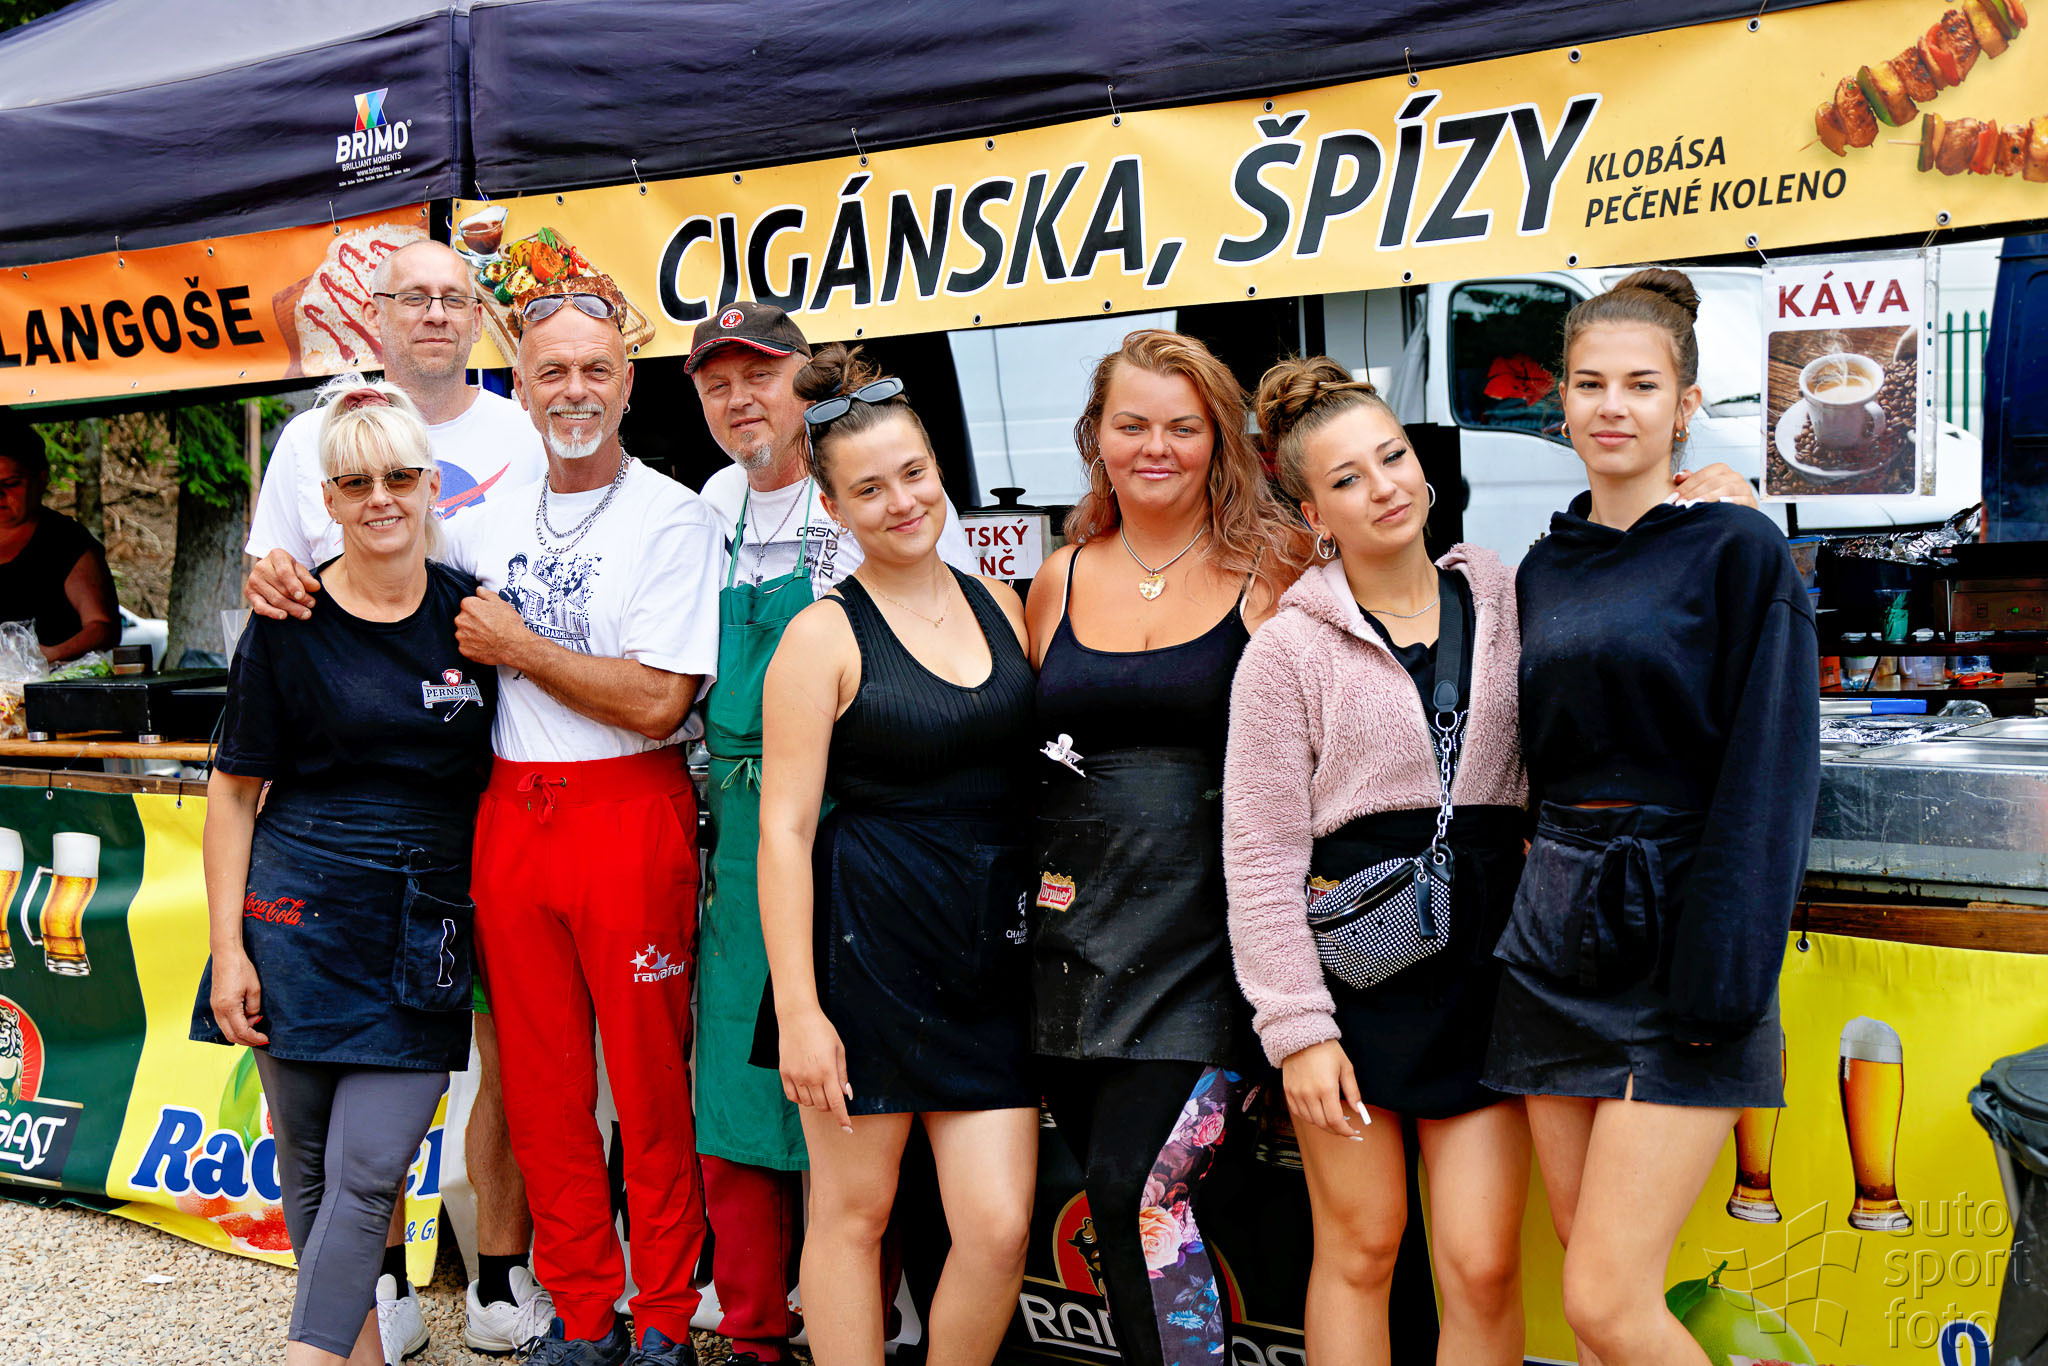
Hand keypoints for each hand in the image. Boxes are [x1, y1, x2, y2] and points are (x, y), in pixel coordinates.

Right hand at [210, 952, 268, 1046]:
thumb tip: (253, 1019)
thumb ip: (254, 1008)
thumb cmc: (241, 969)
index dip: (255, 1038)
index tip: (265, 1038)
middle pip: (231, 1036)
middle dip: (247, 1040)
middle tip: (261, 1039)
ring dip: (241, 1034)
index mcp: (228, 1007)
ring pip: (226, 1030)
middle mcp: (218, 1010)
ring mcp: (214, 1007)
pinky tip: (246, 1021)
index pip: (242, 1031)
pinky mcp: (215, 1004)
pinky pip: (223, 1022)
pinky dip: (235, 1026)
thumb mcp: (254, 989)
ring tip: (256, 1030)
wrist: (226, 955)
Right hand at [245, 550, 319, 620]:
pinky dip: (272, 613)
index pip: (284, 572)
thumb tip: (315, 587)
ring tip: (305, 613)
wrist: (271, 570)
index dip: (294, 585)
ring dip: (291, 608)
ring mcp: (254, 580)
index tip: (302, 596)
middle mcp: (261, 567)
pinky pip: (260, 607)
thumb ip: (307, 578)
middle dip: (299, 600)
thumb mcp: (299, 569)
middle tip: (311, 605)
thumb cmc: (289, 569)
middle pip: (281, 588)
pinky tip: (283, 616)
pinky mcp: (249, 593)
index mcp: (276, 556)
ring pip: (274, 599)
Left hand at [454, 588, 534, 668]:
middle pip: (464, 619)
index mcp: (468, 605)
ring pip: (464, 633)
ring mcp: (461, 636)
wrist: (513, 646)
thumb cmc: (508, 624)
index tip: (488, 615)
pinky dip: (473, 646)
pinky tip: (485, 645)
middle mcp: (461, 620)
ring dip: (472, 634)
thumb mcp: (501, 603)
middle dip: (474, 622)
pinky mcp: (464, 649)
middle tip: (488, 627)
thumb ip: (486, 594)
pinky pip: (466, 646)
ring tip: (487, 637)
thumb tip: (479, 590)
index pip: (468, 605)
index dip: (479, 610)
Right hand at [778, 1007, 853, 1132]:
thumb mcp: (839, 1050)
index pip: (836, 1103)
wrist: (797, 1017)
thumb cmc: (822, 1031)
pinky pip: (792, 1097)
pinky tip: (805, 1089)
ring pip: (808, 1103)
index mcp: (827, 1071)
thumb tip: (846, 1094)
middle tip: (831, 1091)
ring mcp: (795, 1076)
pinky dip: (801, 1098)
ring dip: (816, 1100)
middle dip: (830, 1104)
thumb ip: (842, 1074)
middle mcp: (810, 1077)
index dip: (842, 1118)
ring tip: (818, 1084)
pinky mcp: (784, 1073)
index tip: (847, 1129)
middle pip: (822, 1105)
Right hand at [1281, 1038, 1366, 1139]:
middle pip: (1323, 1123)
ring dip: (1323, 1124)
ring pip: (1310, 1120)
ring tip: (1331, 1119)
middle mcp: (1309, 1094)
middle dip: (1336, 1130)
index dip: (1345, 1131)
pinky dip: (1309, 1117)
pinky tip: (1317, 1113)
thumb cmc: (1325, 1050)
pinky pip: (1298, 1113)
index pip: (1335, 1120)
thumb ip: (1353, 1091)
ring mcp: (1297, 1094)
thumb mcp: (1345, 1067)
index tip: (1352, 1132)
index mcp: (1326, 1088)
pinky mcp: (1288, 1092)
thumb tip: (1359, 1110)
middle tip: (1344, 1128)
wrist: (1301, 1037)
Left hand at [1671, 463, 1758, 509]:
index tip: (1673, 498)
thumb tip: (1678, 476)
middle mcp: (1734, 476)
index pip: (1702, 475)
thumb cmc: (1713, 501)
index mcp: (1721, 470)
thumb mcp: (1700, 489)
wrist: (1735, 516)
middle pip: (1713, 481)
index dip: (1686, 486)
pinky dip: (1733, 500)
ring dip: (1709, 496)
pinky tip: (1721, 503)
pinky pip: (1743, 499)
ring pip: (1727, 488)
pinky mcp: (1751, 501)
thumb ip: (1690, 481)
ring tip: (1695, 505)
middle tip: (1680, 504)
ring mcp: (1744, 487)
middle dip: (1695, 493)